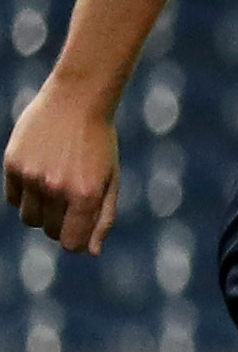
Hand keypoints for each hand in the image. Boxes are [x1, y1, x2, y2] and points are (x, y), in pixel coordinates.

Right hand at [2, 79, 120, 252]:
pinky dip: (25, 196)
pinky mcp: (12, 164)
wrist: (77, 99)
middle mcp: (56, 188)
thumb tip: (92, 252)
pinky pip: (13, 199)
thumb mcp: (111, 179)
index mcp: (85, 195)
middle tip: (71, 203)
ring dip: (41, 212)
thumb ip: (103, 218)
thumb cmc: (99, 143)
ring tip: (55, 189)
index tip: (78, 232)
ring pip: (29, 218)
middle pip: (50, 231)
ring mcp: (31, 176)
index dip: (75, 242)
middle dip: (60, 225)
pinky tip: (39, 176)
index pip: (71, 243)